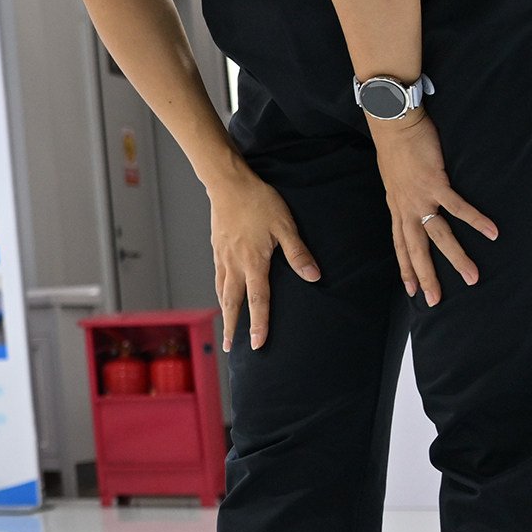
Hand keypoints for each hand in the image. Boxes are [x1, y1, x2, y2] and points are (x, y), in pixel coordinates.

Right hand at [209, 163, 318, 351]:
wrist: (228, 184)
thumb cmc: (259, 202)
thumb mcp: (285, 226)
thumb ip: (298, 253)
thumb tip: (314, 277)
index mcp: (253, 263)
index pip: (258, 301)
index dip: (259, 325)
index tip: (258, 344)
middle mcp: (235, 265)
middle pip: (233, 303)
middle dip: (232, 327)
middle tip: (229, 347)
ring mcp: (223, 257)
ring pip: (222, 291)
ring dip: (225, 311)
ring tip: (226, 326)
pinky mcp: (217, 249)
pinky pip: (217, 277)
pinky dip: (219, 292)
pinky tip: (222, 293)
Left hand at [372, 110, 495, 305]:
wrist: (393, 124)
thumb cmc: (397, 149)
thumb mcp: (395, 180)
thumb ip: (404, 197)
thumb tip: (412, 206)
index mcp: (397, 208)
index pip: (400, 246)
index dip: (406, 269)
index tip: (411, 291)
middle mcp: (406, 208)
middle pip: (416, 250)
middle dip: (426, 277)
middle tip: (436, 301)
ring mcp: (420, 197)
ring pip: (438, 236)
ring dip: (456, 258)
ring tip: (473, 277)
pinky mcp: (435, 183)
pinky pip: (458, 207)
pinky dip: (475, 220)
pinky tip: (493, 233)